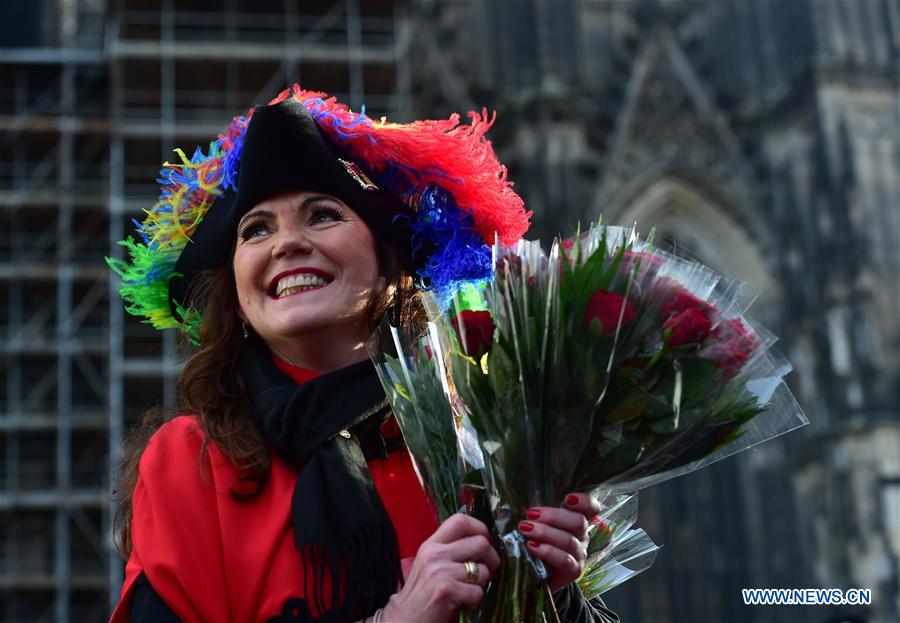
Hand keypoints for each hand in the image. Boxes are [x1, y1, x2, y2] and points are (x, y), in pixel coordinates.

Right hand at [382, 514, 500, 622]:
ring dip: (482, 585)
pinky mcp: (446, 590)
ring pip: (483, 570)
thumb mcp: (430, 564)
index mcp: (431, 545)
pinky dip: (475, 602)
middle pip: (481, 543)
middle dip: (491, 560)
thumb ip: (450, 551)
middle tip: (485, 573)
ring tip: (469, 593)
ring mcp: (440, 571)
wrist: (404, 620)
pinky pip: (478, 592)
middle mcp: (435, 554)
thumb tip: (482, 542)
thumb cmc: (422, 595)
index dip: (480, 528)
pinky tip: (463, 605)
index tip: (485, 541)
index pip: (460, 520)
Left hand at [518, 492, 600, 593]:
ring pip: (569, 540)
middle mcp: (582, 536)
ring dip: (545, 532)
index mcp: (576, 519)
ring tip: (525, 529)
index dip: (584, 501)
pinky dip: (548, 551)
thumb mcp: (536, 522)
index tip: (567, 499)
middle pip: (578, 521)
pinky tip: (532, 546)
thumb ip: (536, 511)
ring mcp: (579, 554)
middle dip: (553, 516)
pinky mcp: (574, 571)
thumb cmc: (533, 540)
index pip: (591, 507)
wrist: (533, 575)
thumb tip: (520, 495)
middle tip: (530, 514)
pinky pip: (564, 559)